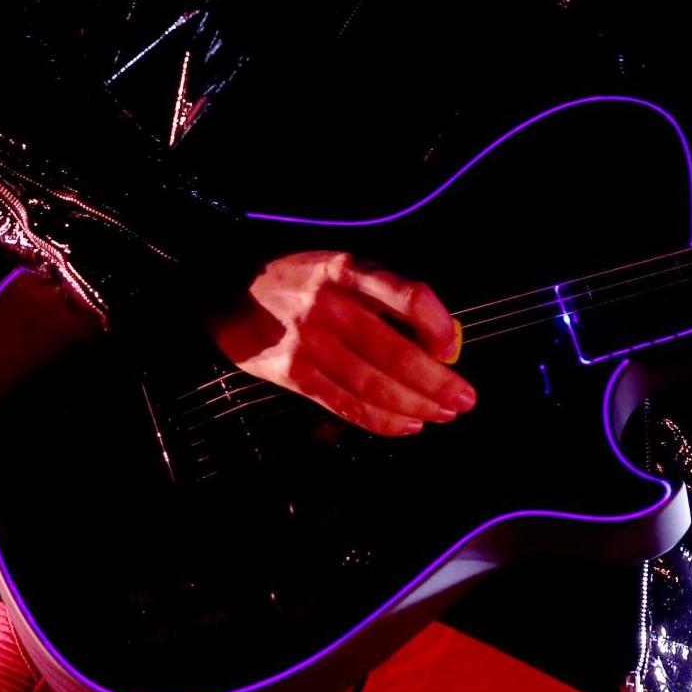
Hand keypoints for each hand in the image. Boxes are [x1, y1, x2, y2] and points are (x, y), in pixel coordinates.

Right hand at [206, 250, 475, 435]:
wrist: (226, 286)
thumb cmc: (298, 279)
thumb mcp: (339, 267)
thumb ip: (381, 296)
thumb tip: (435, 340)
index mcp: (348, 270)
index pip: (408, 296)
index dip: (439, 326)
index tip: (454, 348)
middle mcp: (331, 305)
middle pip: (396, 352)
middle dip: (437, 382)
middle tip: (465, 399)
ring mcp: (310, 342)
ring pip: (373, 384)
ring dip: (416, 405)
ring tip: (442, 414)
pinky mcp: (293, 373)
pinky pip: (345, 403)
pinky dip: (380, 419)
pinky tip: (407, 424)